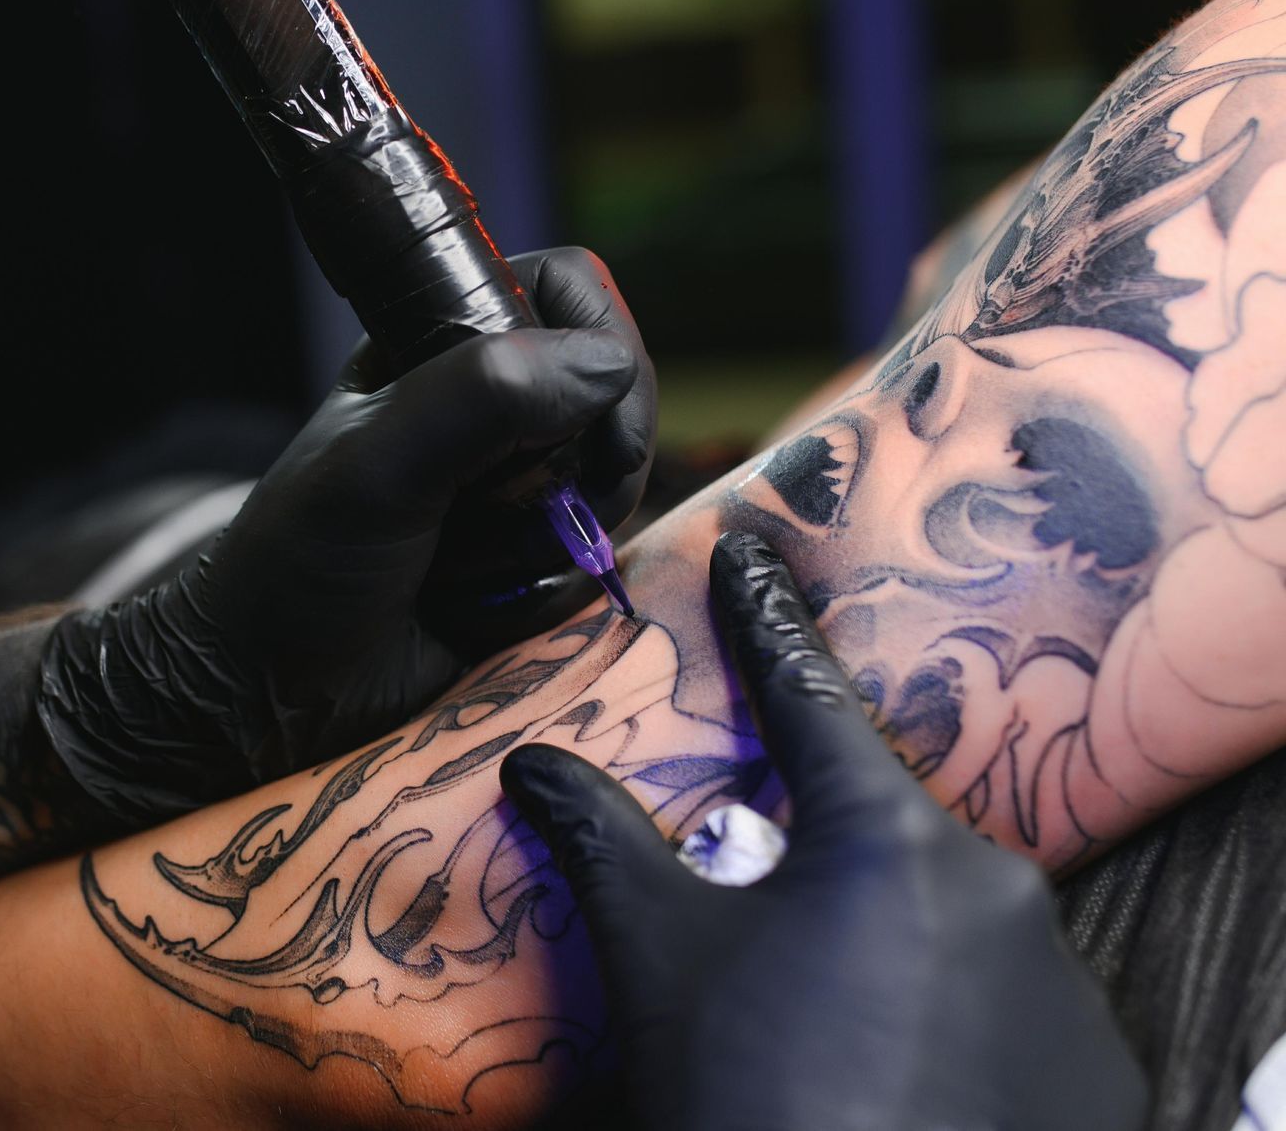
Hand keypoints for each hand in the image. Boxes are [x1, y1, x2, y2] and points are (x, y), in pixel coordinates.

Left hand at [39, 246, 654, 824]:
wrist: (268, 694)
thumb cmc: (296, 562)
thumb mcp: (378, 465)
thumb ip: (482, 397)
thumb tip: (607, 366)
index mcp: (440, 340)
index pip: (569, 291)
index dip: (601, 342)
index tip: (591, 418)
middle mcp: (490, 405)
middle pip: (614, 398)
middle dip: (573, 468)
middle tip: (492, 510)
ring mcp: (516, 488)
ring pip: (611, 490)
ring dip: (543, 543)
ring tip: (454, 565)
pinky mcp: (530, 565)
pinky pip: (592, 567)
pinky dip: (539, 596)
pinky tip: (466, 609)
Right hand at [497, 530, 1145, 1130]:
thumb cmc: (747, 1096)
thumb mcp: (659, 960)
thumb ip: (603, 841)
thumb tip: (531, 761)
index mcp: (889, 841)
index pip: (809, 698)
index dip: (765, 622)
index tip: (750, 548)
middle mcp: (999, 889)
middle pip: (878, 825)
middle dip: (812, 843)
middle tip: (754, 909)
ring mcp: (1061, 983)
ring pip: (945, 913)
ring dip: (879, 934)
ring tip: (814, 1015)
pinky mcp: (1093, 1069)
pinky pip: (1005, 998)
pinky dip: (944, 1007)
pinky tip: (887, 1060)